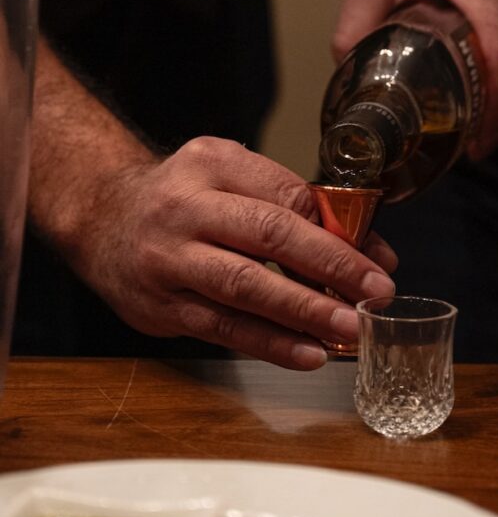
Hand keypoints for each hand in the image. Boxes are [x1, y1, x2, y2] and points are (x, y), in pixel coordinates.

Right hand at [75, 138, 396, 369]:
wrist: (103, 217)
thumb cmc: (184, 198)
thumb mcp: (232, 177)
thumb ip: (296, 208)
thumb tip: (371, 251)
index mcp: (212, 164)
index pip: (286, 196)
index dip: (338, 232)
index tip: (376, 263)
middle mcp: (185, 207)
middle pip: (268, 236)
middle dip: (330, 267)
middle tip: (373, 294)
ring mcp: (168, 258)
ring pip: (244, 287)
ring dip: (303, 313)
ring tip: (347, 329)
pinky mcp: (160, 305)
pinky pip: (223, 328)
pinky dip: (270, 344)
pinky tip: (307, 353)